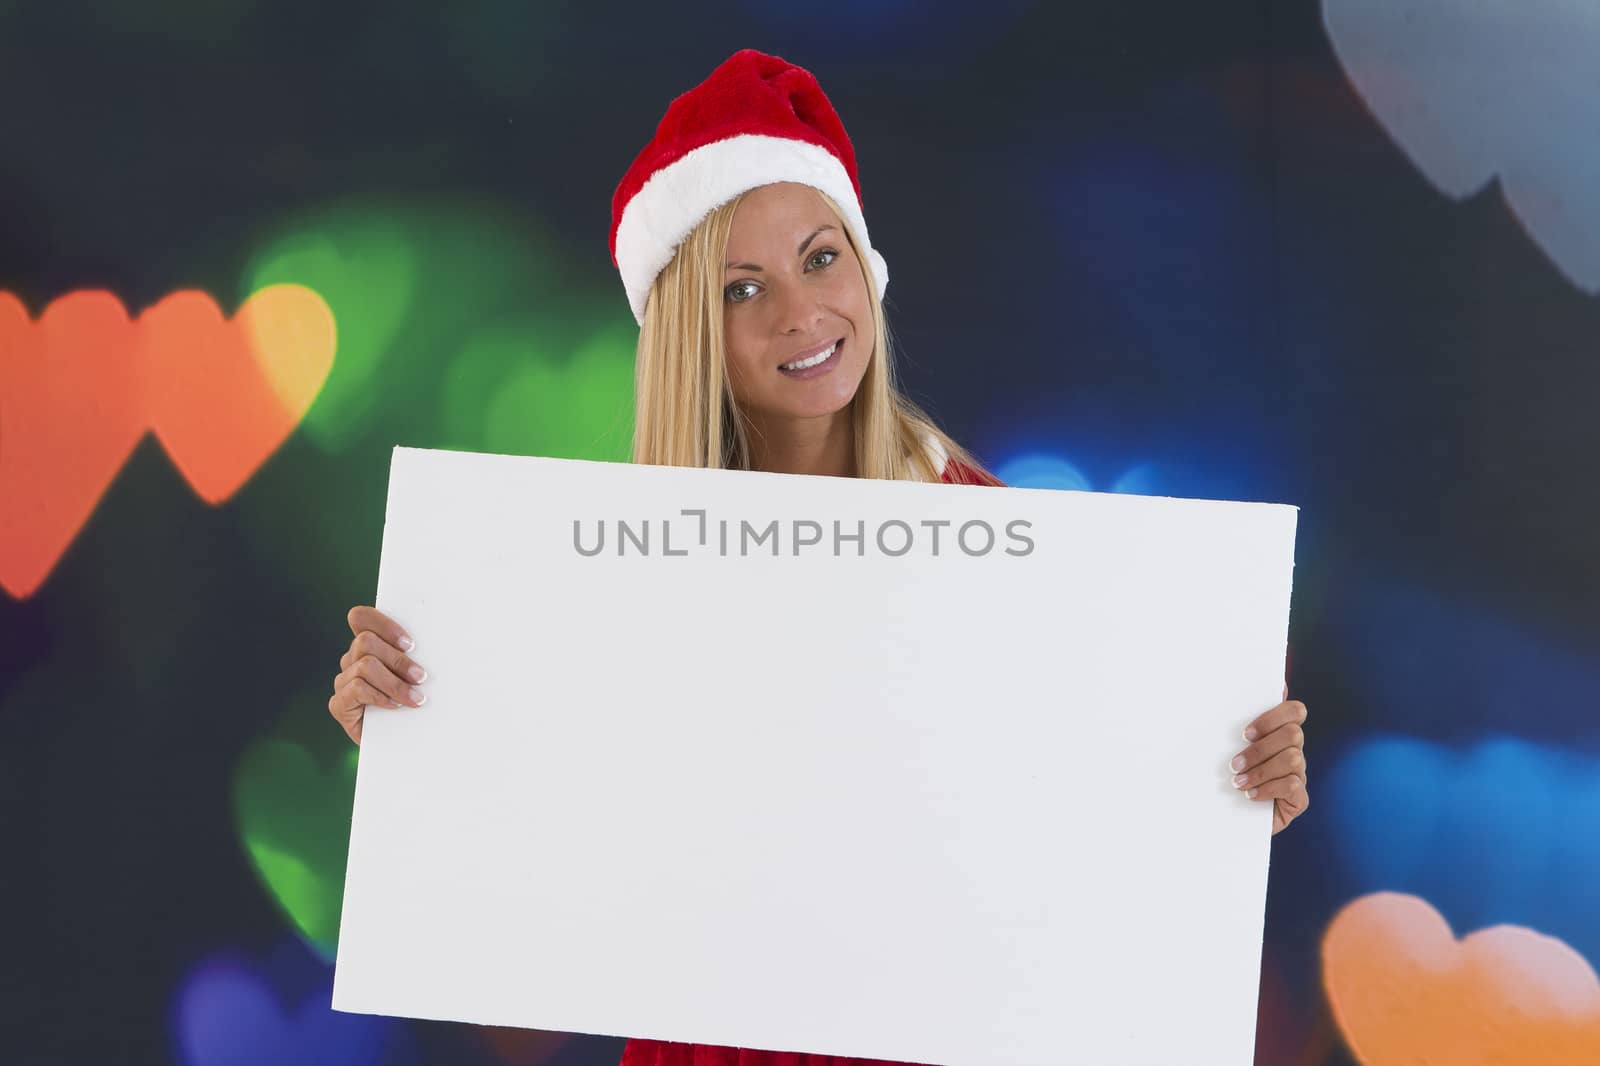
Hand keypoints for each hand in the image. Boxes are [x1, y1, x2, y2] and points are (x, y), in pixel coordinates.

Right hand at [328, 606, 427, 744]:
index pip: (361, 618)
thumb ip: (415, 657)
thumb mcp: (416, 675)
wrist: (400, 741)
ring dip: (395, 683)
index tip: (410, 644)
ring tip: (416, 698)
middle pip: (365, 642)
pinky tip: (395, 706)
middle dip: (398, 659)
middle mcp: (352, 660)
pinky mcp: (339, 703)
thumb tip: (438, 646)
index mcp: (368, 645)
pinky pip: (357, 689)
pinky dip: (380, 696)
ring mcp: (343, 681)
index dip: (383, 625)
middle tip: (421, 677)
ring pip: (365, 666)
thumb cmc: (412, 701)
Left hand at [1230, 685, 1308, 834]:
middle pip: (1293, 734)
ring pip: (1293, 759)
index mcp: (1278, 734)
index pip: (1295, 711)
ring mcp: (1299, 775)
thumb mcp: (1225, 749)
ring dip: (1260, 771)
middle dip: (1260, 750)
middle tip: (1234, 764)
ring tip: (1237, 782)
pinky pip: (1293, 785)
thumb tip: (1251, 692)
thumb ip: (1233, 721)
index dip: (1273, 718)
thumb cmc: (1225, 776)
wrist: (1225, 818)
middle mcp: (1293, 751)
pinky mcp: (1299, 799)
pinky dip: (1268, 789)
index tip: (1245, 733)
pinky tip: (1250, 796)